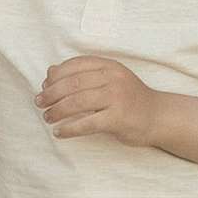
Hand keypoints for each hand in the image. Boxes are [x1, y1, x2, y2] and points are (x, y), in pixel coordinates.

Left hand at [36, 55, 160, 146]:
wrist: (157, 116)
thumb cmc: (128, 98)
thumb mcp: (108, 79)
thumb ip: (83, 74)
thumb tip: (50, 71)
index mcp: (109, 66)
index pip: (76, 65)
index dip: (56, 75)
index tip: (44, 86)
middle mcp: (113, 78)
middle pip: (73, 83)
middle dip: (52, 94)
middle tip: (39, 103)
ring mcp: (117, 97)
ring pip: (77, 102)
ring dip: (57, 111)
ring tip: (47, 117)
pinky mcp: (119, 118)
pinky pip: (87, 123)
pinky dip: (69, 129)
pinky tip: (59, 132)